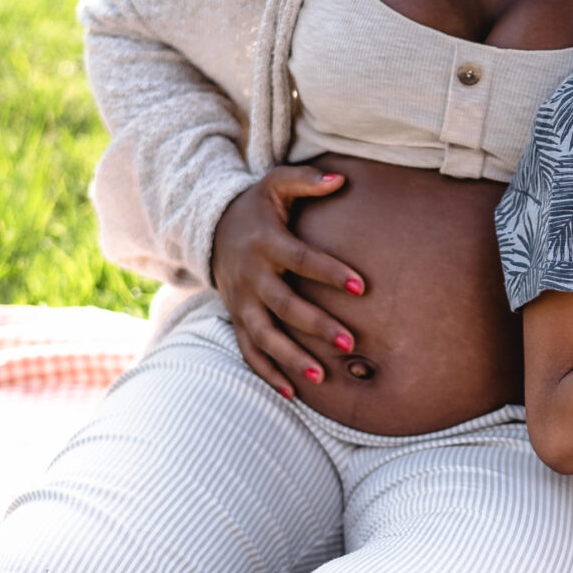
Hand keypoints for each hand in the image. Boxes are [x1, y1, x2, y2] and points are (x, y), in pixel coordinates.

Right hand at [210, 165, 366, 397]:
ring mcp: (242, 302)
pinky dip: (268, 374)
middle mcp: (252, 277)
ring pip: (265, 337)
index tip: (362, 286)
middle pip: (285, 306)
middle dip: (316, 326)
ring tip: (322, 377)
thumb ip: (306, 180)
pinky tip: (292, 393)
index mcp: (267, 244)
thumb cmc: (257, 207)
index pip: (302, 260)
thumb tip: (340, 178)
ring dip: (292, 359)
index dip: (330, 272)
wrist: (210, 229)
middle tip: (350, 343)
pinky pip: (250, 352)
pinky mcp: (237, 319)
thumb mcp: (275, 185)